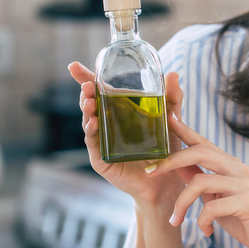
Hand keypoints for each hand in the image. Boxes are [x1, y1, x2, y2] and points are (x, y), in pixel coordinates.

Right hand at [68, 62, 197, 206]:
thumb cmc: (166, 149)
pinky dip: (91, 131)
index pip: (99, 92)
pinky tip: (93, 122)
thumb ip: (172, 98)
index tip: (74, 67)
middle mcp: (107, 124)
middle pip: (90, 104)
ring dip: (86, 109)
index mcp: (119, 112)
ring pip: (88, 122)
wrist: (166, 181)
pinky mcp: (101, 159)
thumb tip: (174, 73)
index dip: (86, 79)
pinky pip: (93, 143)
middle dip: (84, 92)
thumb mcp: (171, 120)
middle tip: (86, 84)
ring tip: (89, 100)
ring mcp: (102, 141)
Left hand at [145, 117, 248, 247]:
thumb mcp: (216, 198)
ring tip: (176, 220)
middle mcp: (238, 169)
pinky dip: (201, 221)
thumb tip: (176, 166)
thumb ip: (200, 181)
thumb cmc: (244, 218)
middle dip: (170, 161)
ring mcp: (244, 184)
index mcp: (230, 165)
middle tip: (150, 173)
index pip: (204, 142)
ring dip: (181, 203)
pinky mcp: (247, 202)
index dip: (184, 129)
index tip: (167, 117)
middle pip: (200, 152)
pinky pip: (211, 207)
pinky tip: (206, 231)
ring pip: (200, 182)